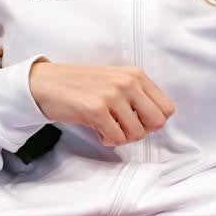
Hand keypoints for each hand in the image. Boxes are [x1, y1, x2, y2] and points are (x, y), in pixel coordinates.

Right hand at [28, 62, 175, 146]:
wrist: (48, 83)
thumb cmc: (83, 85)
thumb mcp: (116, 81)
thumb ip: (138, 96)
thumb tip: (156, 122)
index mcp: (136, 75)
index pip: (167, 108)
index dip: (152, 120)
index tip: (135, 119)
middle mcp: (128, 83)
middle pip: (157, 123)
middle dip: (140, 131)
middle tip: (122, 126)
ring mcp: (112, 95)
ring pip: (136, 134)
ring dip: (120, 136)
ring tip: (106, 125)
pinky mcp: (96, 109)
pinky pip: (116, 139)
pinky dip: (106, 139)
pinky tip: (96, 129)